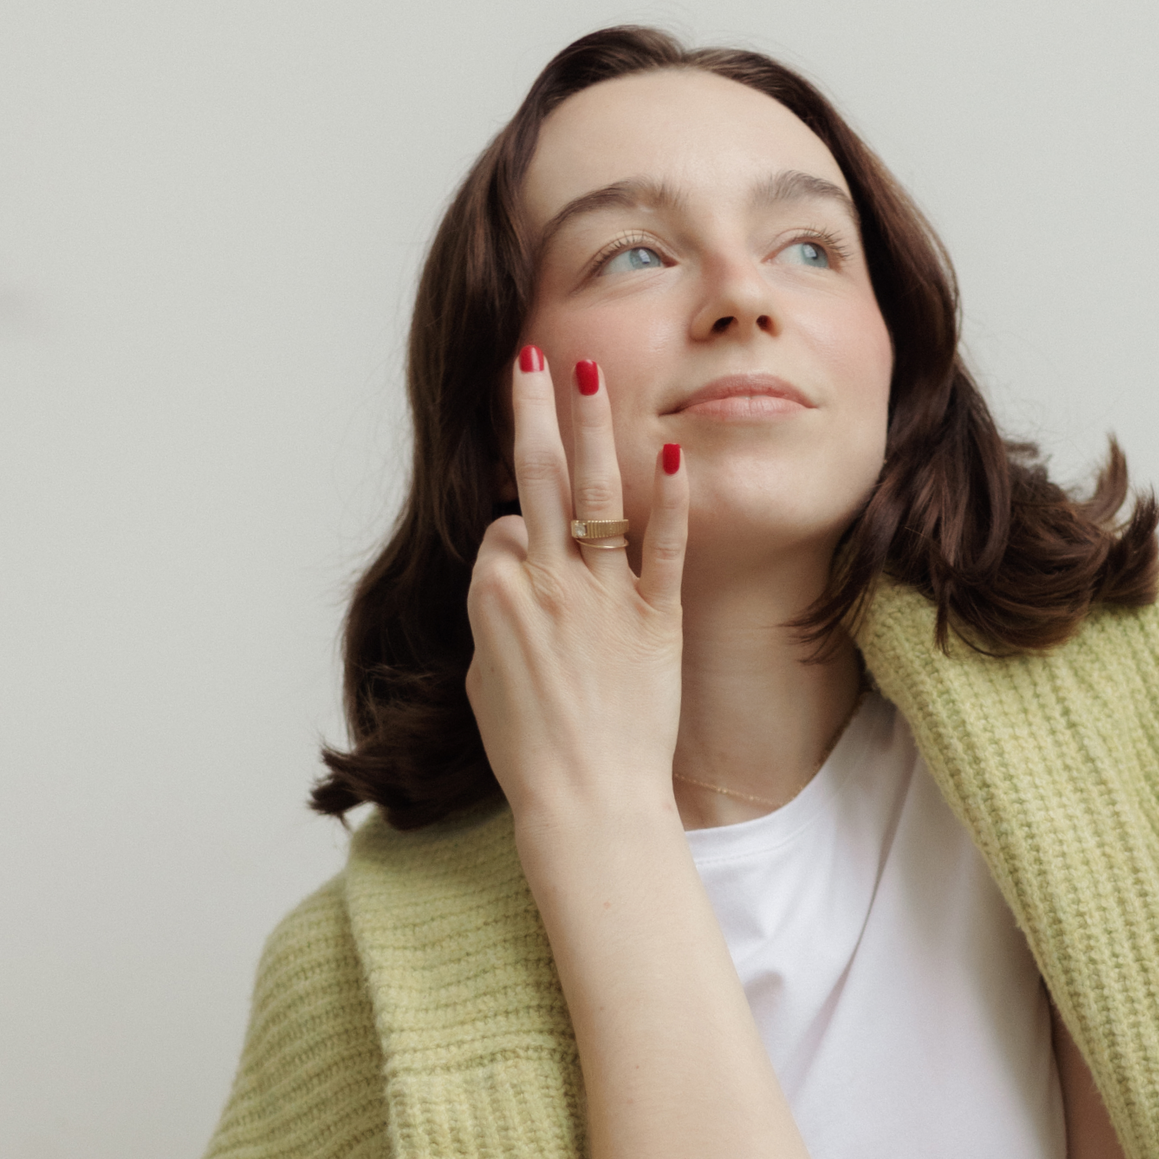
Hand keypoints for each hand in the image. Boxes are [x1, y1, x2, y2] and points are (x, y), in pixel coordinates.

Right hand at [465, 349, 690, 839]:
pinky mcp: (654, 616)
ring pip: (595, 494)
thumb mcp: (486, 679)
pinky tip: (673, 454)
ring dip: (590, 428)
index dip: (519, 536)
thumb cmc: (531, 752)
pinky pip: (662, 546)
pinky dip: (670, 500)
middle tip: (530, 359)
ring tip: (588, 375)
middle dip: (530, 411)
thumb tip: (513, 589)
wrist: (586, 799)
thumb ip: (498, 621)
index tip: (532, 561)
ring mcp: (600, 595)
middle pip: (536, 479)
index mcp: (493, 597)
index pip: (505, 528)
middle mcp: (545, 583)